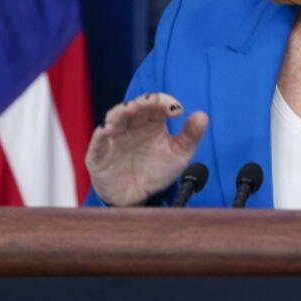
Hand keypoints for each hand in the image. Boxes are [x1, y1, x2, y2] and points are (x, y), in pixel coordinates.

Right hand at [85, 93, 208, 205]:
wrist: (139, 198)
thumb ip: (190, 136)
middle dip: (142, 102)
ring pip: (114, 118)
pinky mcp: (99, 154)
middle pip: (134, 107)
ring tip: (130, 109)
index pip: (155, 104)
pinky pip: (97, 142)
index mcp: (150, 122)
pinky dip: (101, 134)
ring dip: (121, 112)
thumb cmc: (157, 171)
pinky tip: (107, 130)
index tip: (177, 110)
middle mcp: (131, 126)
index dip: (164, 102)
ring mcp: (114, 138)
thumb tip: (203, 115)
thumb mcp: (179, 155)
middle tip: (151, 102)